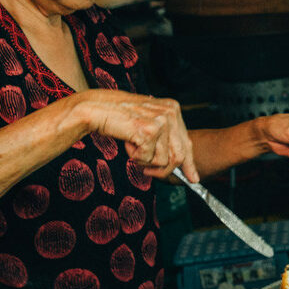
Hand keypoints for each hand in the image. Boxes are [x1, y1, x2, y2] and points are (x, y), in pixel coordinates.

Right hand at [70, 90, 197, 180]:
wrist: (95, 109)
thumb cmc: (119, 118)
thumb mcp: (147, 125)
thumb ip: (165, 140)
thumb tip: (181, 166)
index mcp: (173, 109)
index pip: (187, 143)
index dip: (189, 164)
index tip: (193, 179)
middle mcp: (171, 113)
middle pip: (179, 156)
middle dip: (163, 170)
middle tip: (148, 172)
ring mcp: (161, 121)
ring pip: (163, 161)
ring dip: (144, 161)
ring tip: (132, 145)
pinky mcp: (150, 130)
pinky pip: (148, 159)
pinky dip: (135, 156)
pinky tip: (127, 142)